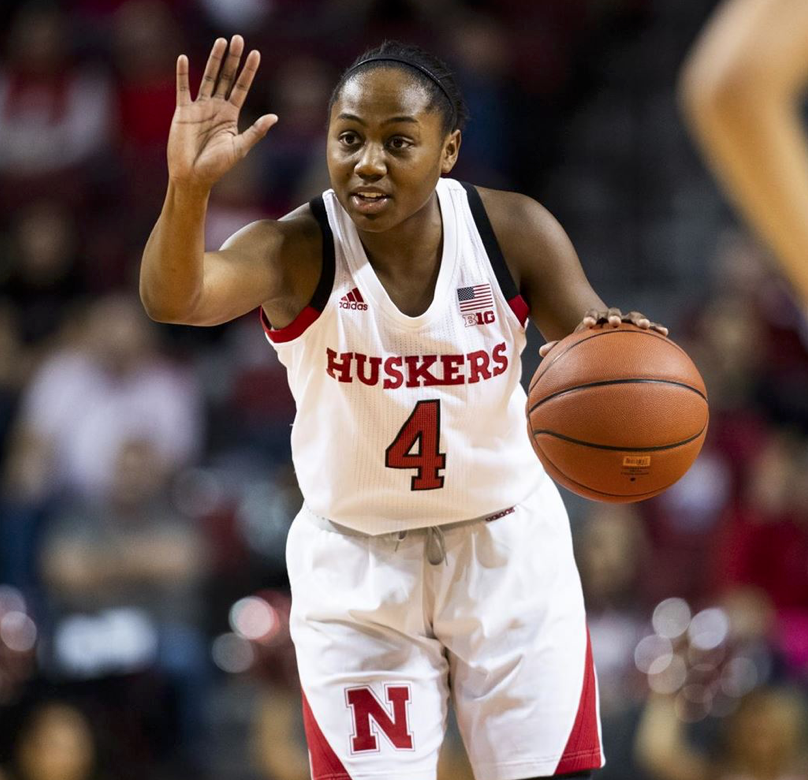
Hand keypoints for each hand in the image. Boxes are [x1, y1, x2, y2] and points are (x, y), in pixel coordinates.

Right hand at [169, 35, 277, 191]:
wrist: (193, 176)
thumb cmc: (217, 167)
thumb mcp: (240, 148)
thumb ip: (255, 131)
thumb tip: (275, 117)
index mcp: (231, 116)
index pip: (242, 88)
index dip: (248, 71)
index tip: (256, 54)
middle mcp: (216, 108)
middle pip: (226, 77)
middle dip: (232, 59)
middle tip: (238, 38)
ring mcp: (199, 108)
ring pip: (208, 78)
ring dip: (213, 60)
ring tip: (220, 42)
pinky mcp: (183, 111)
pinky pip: (183, 89)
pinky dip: (182, 74)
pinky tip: (183, 58)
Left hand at [539, 307, 668, 356]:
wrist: (602, 336)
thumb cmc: (586, 344)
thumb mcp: (574, 346)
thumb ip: (559, 347)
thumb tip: (542, 351)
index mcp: (595, 320)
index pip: (592, 315)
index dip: (590, 317)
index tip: (587, 323)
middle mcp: (612, 318)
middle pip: (613, 312)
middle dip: (614, 316)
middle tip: (614, 322)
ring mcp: (628, 322)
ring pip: (634, 317)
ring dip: (638, 320)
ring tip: (644, 326)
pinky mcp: (640, 329)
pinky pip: (650, 328)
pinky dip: (656, 328)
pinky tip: (664, 333)